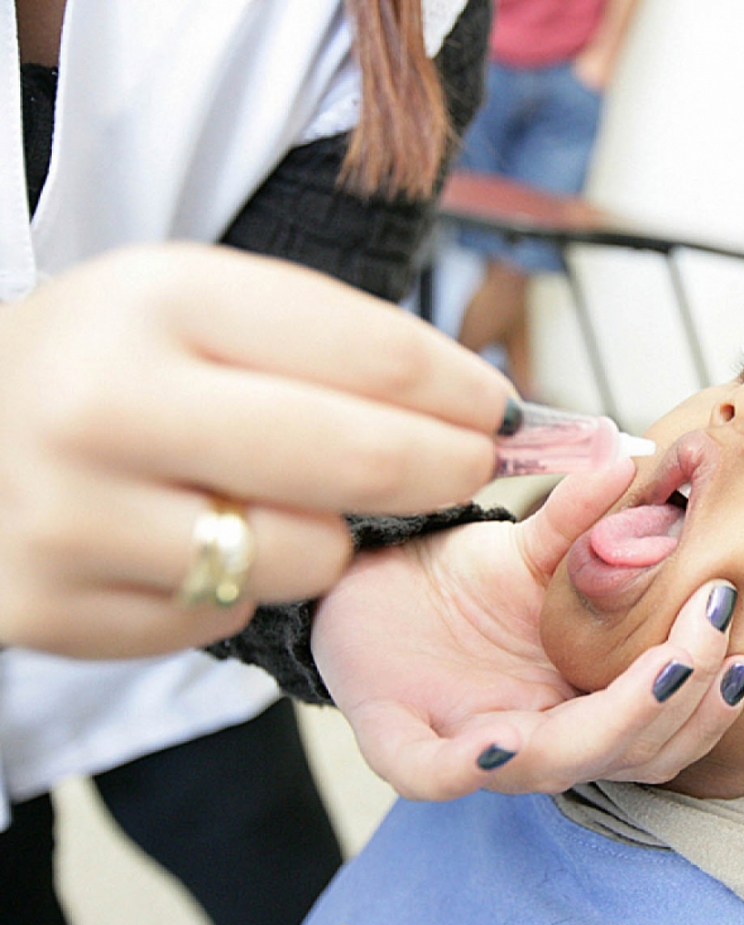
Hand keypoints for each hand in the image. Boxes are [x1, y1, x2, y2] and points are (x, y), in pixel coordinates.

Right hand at [0, 243, 513, 655]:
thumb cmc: (106, 361)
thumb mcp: (196, 305)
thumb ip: (331, 344)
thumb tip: (480, 408)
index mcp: (158, 299)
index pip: (372, 353)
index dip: (461, 391)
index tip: (499, 410)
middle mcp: (107, 403)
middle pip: (358, 460)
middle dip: (447, 468)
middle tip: (470, 466)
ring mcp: (72, 516)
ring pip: (305, 559)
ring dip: (325, 541)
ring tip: (277, 503)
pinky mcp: (53, 607)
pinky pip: (224, 616)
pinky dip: (238, 587)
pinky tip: (190, 543)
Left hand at [312, 462, 743, 800]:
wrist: (367, 586)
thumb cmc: (458, 583)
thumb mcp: (530, 548)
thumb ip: (580, 520)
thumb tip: (626, 457)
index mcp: (580, 704)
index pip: (659, 732)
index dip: (706, 704)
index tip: (742, 650)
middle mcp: (539, 739)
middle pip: (625, 753)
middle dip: (679, 697)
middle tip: (708, 630)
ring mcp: (474, 750)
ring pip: (554, 768)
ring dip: (613, 725)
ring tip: (661, 665)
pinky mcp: (403, 748)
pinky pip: (439, 775)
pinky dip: (477, 765)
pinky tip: (506, 737)